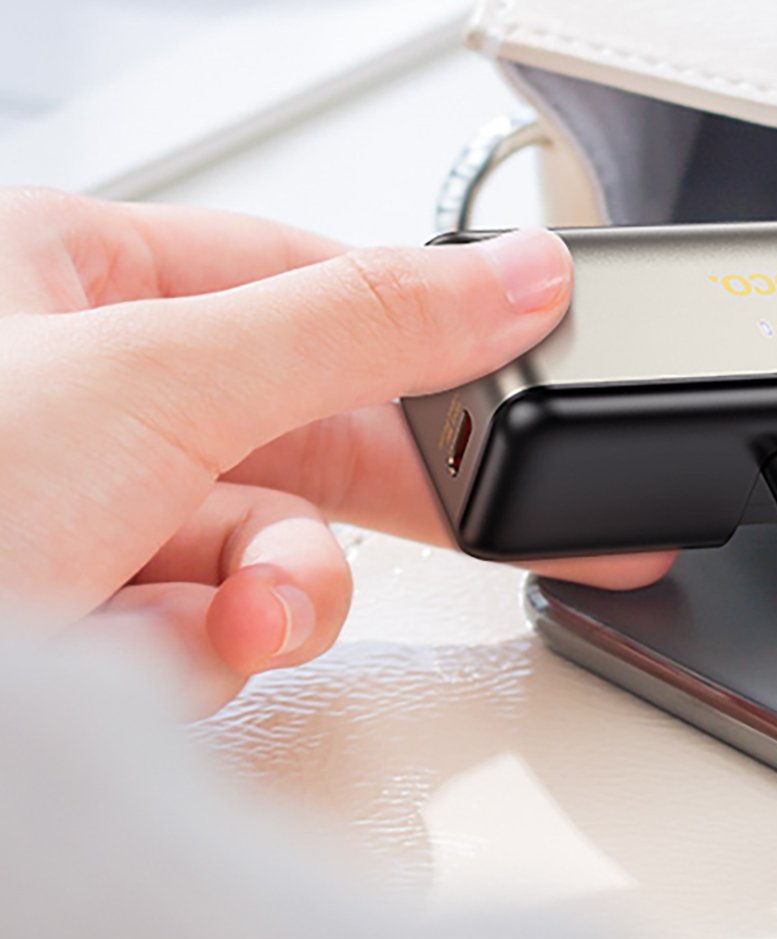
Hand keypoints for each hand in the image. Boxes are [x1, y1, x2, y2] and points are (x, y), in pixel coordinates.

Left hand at [0, 189, 673, 713]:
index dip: (430, 325)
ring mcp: (78, 520)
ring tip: (232, 619)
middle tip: (527, 530)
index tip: (536, 356)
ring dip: (273, 600)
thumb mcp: (153, 377)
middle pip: (309, 435)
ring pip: (265, 555)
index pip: (309, 281)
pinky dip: (191, 661)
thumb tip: (521, 277)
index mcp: (80, 277)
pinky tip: (132, 659)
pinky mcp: (84, 633)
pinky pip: (204, 642)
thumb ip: (357, 328)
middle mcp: (83, 393)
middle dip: (383, 503)